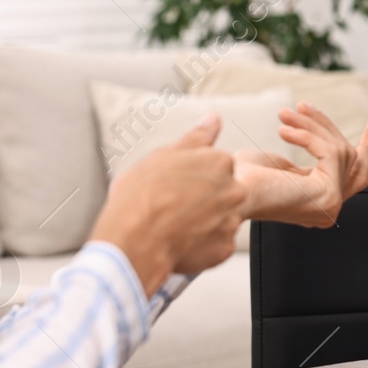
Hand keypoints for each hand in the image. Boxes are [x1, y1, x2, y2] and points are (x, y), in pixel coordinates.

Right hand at [90, 115, 246, 293]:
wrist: (133, 242)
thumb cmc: (141, 196)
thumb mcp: (163, 156)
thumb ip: (195, 138)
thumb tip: (213, 118)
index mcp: (220, 162)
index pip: (216, 166)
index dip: (193, 177)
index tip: (175, 186)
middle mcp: (234, 189)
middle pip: (223, 192)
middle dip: (204, 200)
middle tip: (174, 208)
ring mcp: (231, 220)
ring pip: (220, 219)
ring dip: (204, 223)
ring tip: (174, 227)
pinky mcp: (225, 248)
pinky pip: (216, 244)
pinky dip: (201, 246)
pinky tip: (180, 243)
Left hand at [234, 103, 367, 227]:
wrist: (223, 192)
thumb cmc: (239, 180)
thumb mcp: (280, 161)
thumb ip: (304, 156)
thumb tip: (314, 134)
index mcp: (317, 203)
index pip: (352, 176)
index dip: (367, 147)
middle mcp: (327, 210)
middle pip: (354, 163)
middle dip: (361, 137)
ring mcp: (330, 205)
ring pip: (341, 151)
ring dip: (313, 126)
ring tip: (286, 115)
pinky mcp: (328, 196)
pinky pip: (331, 152)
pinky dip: (308, 135)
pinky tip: (286, 130)